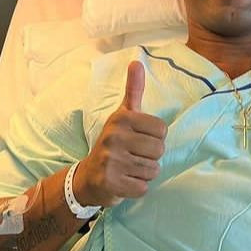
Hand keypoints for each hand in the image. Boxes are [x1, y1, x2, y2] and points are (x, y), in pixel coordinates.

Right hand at [73, 61, 166, 206]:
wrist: (88, 176)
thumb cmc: (113, 143)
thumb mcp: (122, 115)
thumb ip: (133, 90)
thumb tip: (136, 62)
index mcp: (122, 118)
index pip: (162, 131)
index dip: (155, 139)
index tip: (138, 140)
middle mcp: (114, 137)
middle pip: (159, 150)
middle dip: (150, 157)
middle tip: (133, 157)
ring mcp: (112, 161)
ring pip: (153, 170)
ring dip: (144, 173)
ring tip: (129, 169)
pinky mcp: (111, 183)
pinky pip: (143, 188)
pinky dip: (137, 188)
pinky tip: (125, 181)